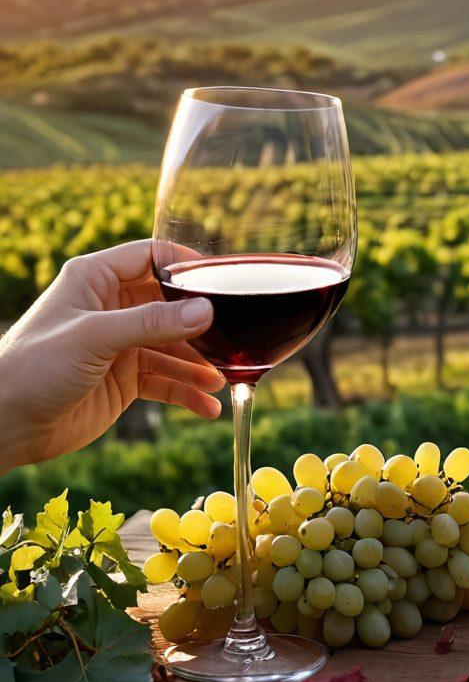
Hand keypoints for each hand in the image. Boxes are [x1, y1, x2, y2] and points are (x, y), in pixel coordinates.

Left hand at [0, 240, 224, 472]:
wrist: (6, 424)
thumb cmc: (33, 367)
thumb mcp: (94, 337)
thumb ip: (151, 323)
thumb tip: (206, 311)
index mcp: (95, 280)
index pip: (150, 257)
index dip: (185, 264)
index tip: (221, 276)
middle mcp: (112, 308)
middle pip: (171, 305)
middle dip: (203, 322)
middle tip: (232, 336)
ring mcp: (121, 345)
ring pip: (175, 347)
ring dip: (200, 363)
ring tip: (224, 379)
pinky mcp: (125, 379)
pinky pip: (166, 380)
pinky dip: (187, 392)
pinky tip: (206, 406)